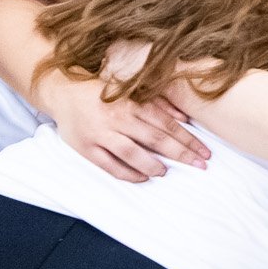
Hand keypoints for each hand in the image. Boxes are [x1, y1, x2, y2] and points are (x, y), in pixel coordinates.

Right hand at [43, 72, 209, 181]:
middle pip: (155, 140)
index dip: (188, 140)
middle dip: (181, 154)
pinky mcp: (86, 147)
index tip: (204, 152)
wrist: (63, 91)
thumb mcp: (131, 91)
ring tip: (165, 172)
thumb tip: (185, 118)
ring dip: (153, 166)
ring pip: (133, 154)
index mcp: (132, 103)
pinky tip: (142, 177)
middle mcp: (118, 118)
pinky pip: (110, 166)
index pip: (167, 125)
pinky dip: (128, 174)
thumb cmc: (103, 91)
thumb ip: (158, 103)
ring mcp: (101, 134)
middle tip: (199, 165)